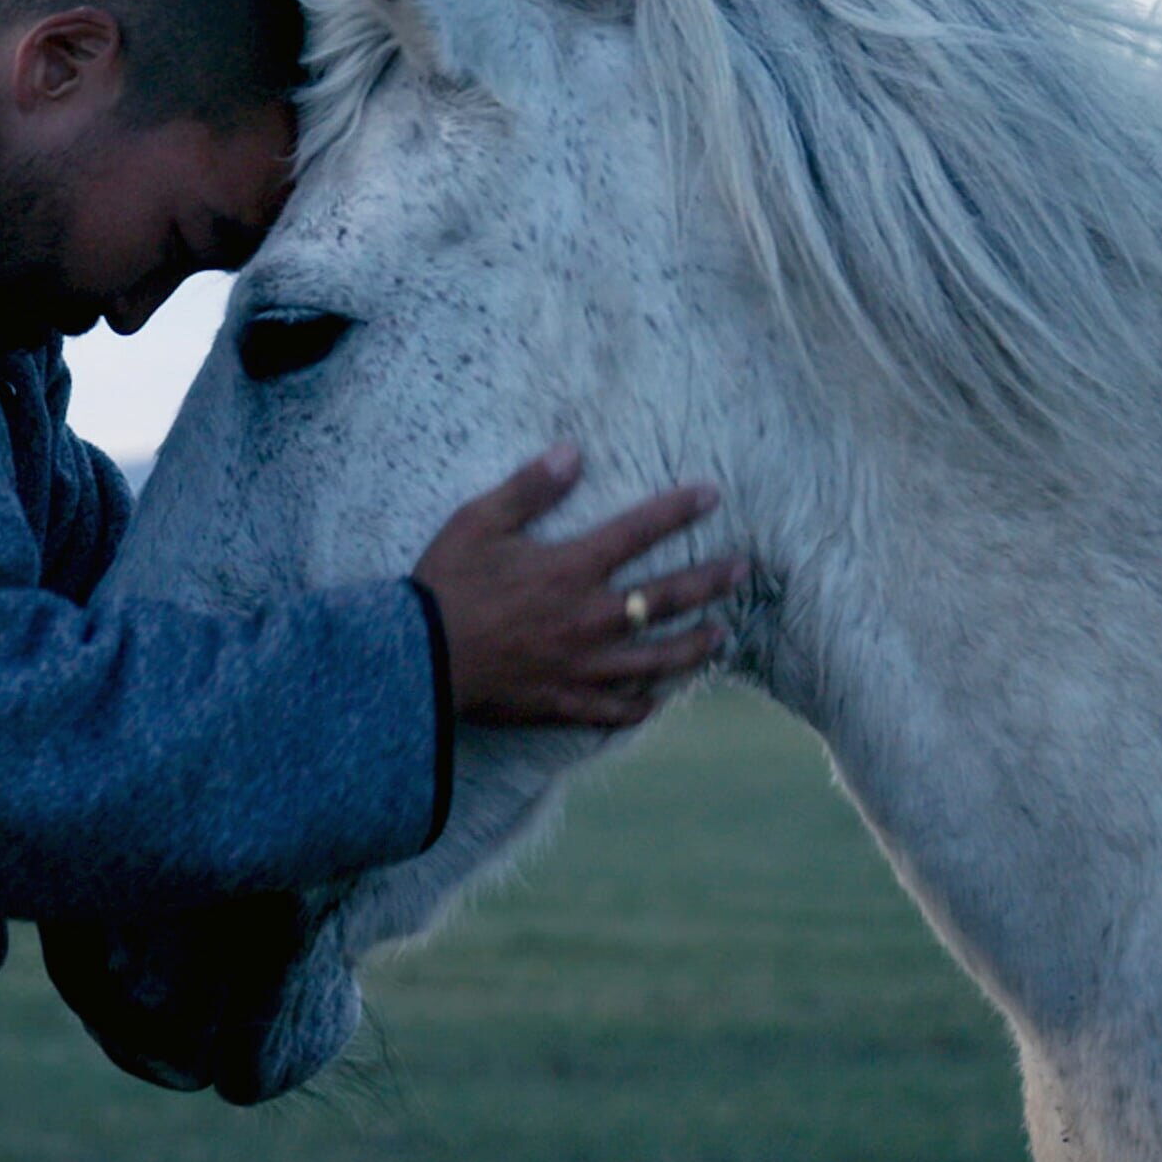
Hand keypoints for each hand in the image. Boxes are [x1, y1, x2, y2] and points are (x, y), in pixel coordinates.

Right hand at [411, 443, 748, 728]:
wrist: (418, 662)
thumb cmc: (446, 587)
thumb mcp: (479, 521)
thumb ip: (529, 488)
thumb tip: (573, 451)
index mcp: (571, 568)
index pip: (639, 531)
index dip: (678, 510)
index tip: (713, 496)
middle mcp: (590, 617)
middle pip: (667, 597)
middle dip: (711, 581)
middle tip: (743, 571)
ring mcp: (583, 666)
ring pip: (657, 659)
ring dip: (694, 646)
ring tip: (721, 637)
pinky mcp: (566, 703)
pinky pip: (617, 710)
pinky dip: (643, 704)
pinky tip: (658, 698)